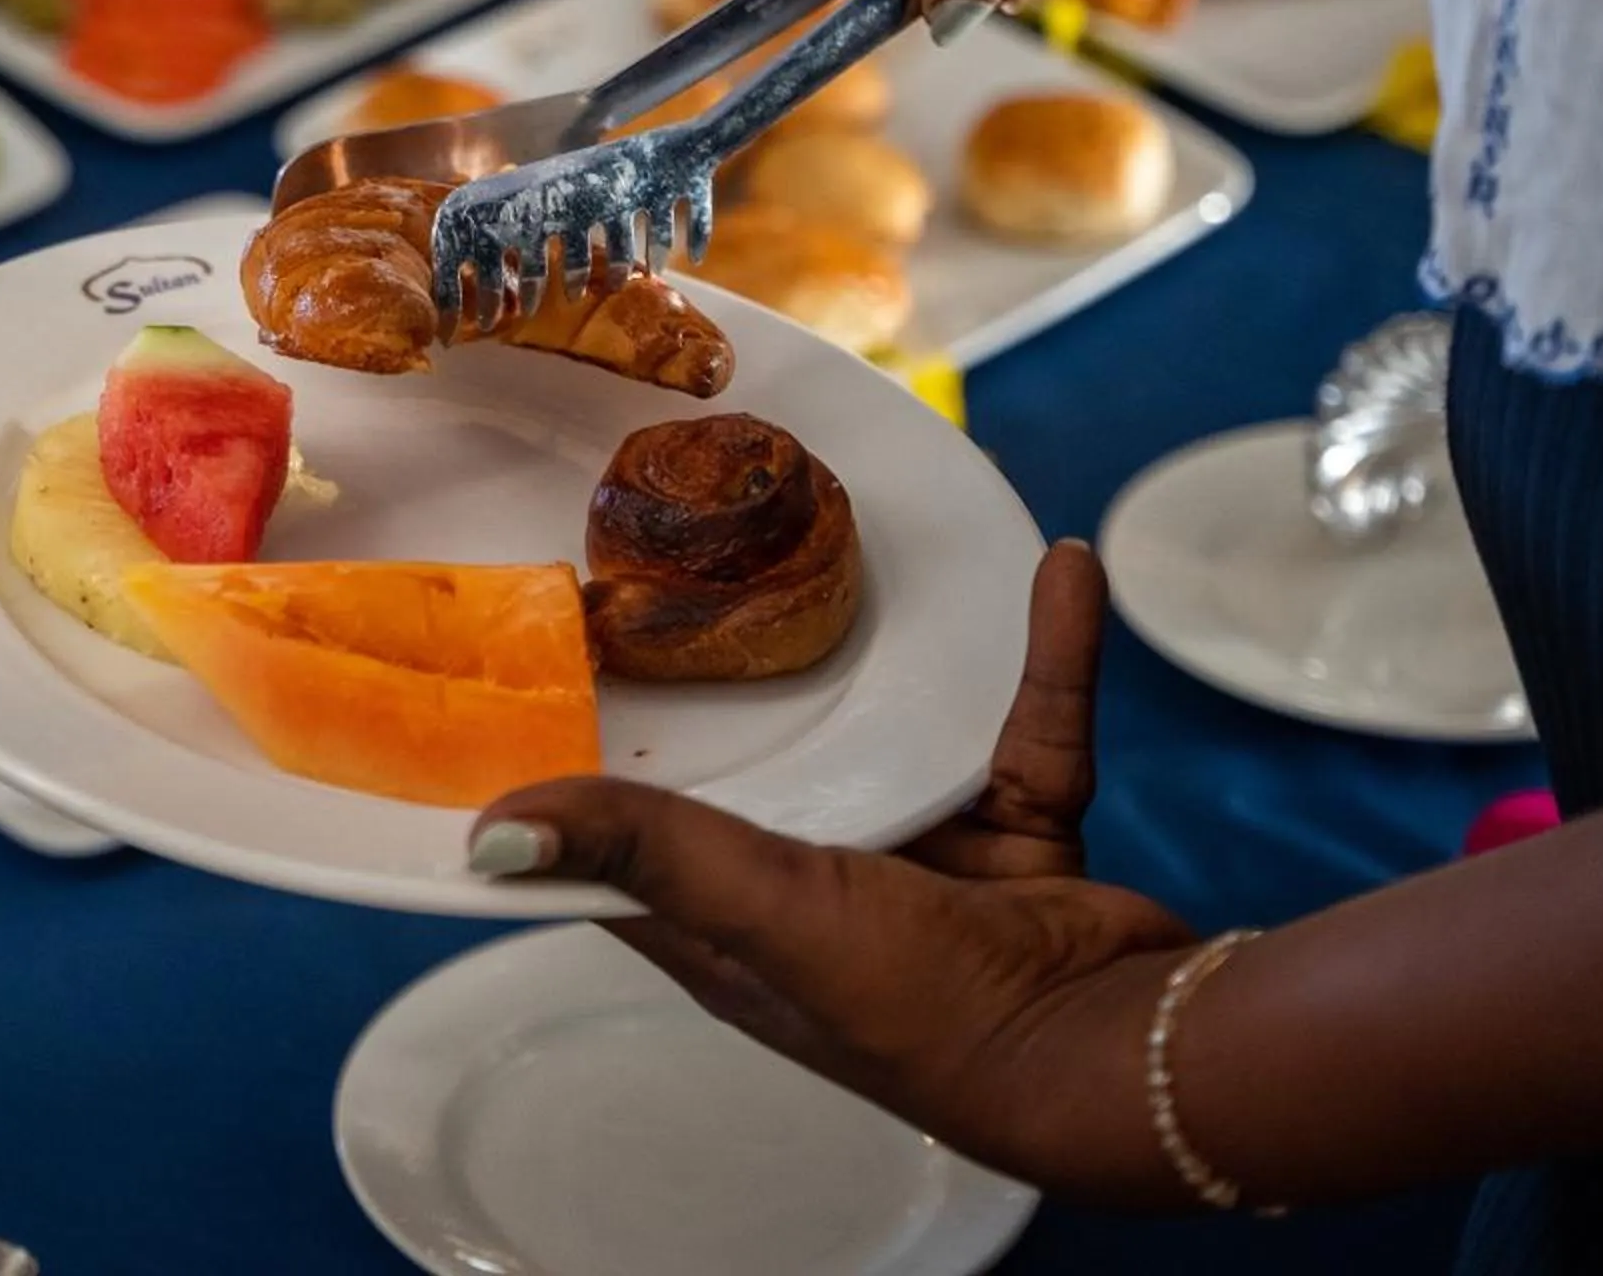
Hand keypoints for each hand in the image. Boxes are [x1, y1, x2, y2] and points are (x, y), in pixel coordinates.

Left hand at [469, 543, 1199, 1202]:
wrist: (1117, 1052)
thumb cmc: (922, 1007)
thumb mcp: (756, 911)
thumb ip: (640, 852)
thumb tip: (486, 837)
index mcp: (733, 927)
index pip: (625, 845)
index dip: (578, 777)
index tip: (536, 678)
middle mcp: (816, 892)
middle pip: (758, 766)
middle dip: (734, 680)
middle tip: (693, 566)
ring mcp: (924, 862)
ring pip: (895, 728)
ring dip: (892, 655)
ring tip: (865, 550)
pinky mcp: (1021, 835)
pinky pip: (1028, 720)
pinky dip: (1048, 651)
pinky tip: (1057, 570)